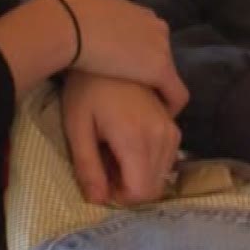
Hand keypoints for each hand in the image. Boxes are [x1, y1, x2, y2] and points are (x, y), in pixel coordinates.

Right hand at [52, 0, 187, 113]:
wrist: (71, 26)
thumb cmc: (70, 20)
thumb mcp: (88, 10)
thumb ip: (101, 15)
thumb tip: (92, 20)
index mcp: (138, 13)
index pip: (149, 36)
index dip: (139, 55)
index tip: (126, 70)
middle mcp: (155, 26)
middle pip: (160, 53)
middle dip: (148, 70)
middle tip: (132, 91)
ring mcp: (161, 47)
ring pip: (168, 73)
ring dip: (156, 89)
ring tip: (141, 107)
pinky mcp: (161, 69)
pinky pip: (176, 94)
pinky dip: (169, 107)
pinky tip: (154, 119)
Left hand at [60, 73, 181, 206]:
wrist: (100, 47)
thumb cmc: (84, 89)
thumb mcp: (77, 129)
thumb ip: (88, 168)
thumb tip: (99, 201)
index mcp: (137, 139)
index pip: (142, 192)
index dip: (120, 196)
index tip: (100, 179)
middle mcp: (162, 135)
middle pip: (154, 185)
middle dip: (129, 186)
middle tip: (104, 165)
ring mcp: (171, 126)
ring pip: (163, 172)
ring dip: (140, 172)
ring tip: (113, 151)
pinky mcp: (172, 119)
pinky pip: (168, 154)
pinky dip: (149, 158)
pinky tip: (126, 141)